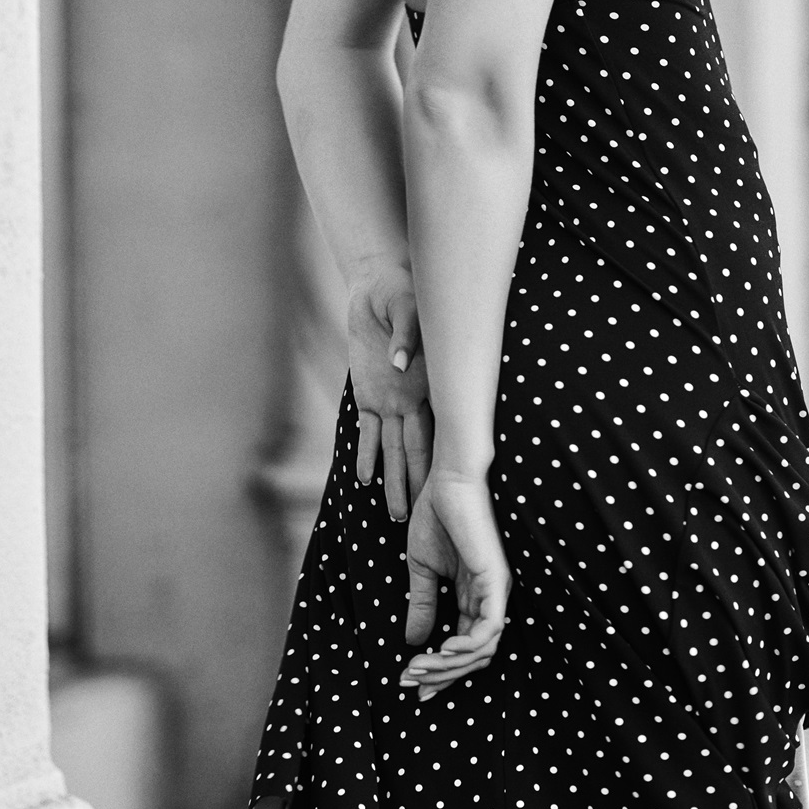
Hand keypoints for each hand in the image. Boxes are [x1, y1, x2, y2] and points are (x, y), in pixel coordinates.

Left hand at [347, 266, 432, 522]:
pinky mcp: (368, 394)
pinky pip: (368, 431)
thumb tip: (399, 361)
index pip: (433, 432)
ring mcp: (390, 400)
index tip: (442, 495)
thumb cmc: (401, 290)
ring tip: (395, 514)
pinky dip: (367, 454)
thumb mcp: (406, 306)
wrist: (380, 282)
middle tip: (416, 525)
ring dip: (393, 480)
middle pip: (413, 452)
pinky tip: (365, 480)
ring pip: (392, 449)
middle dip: (415, 487)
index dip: (435, 464)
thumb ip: (406, 333)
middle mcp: (412, 400)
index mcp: (426, 385)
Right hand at [399, 469, 510, 702]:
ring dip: (449, 666)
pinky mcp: (496, 581)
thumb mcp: (421, 569)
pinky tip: (442, 651)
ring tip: (420, 668)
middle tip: (411, 682)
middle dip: (442, 675)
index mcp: (472, 597)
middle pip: (474, 657)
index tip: (410, 682)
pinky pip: (490, 629)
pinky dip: (467, 647)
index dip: (439, 670)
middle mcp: (488, 599)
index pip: (463, 647)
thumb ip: (422, 604)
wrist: (447, 481)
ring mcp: (495, 592)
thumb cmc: (437, 516)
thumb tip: (414, 642)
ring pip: (482, 650)